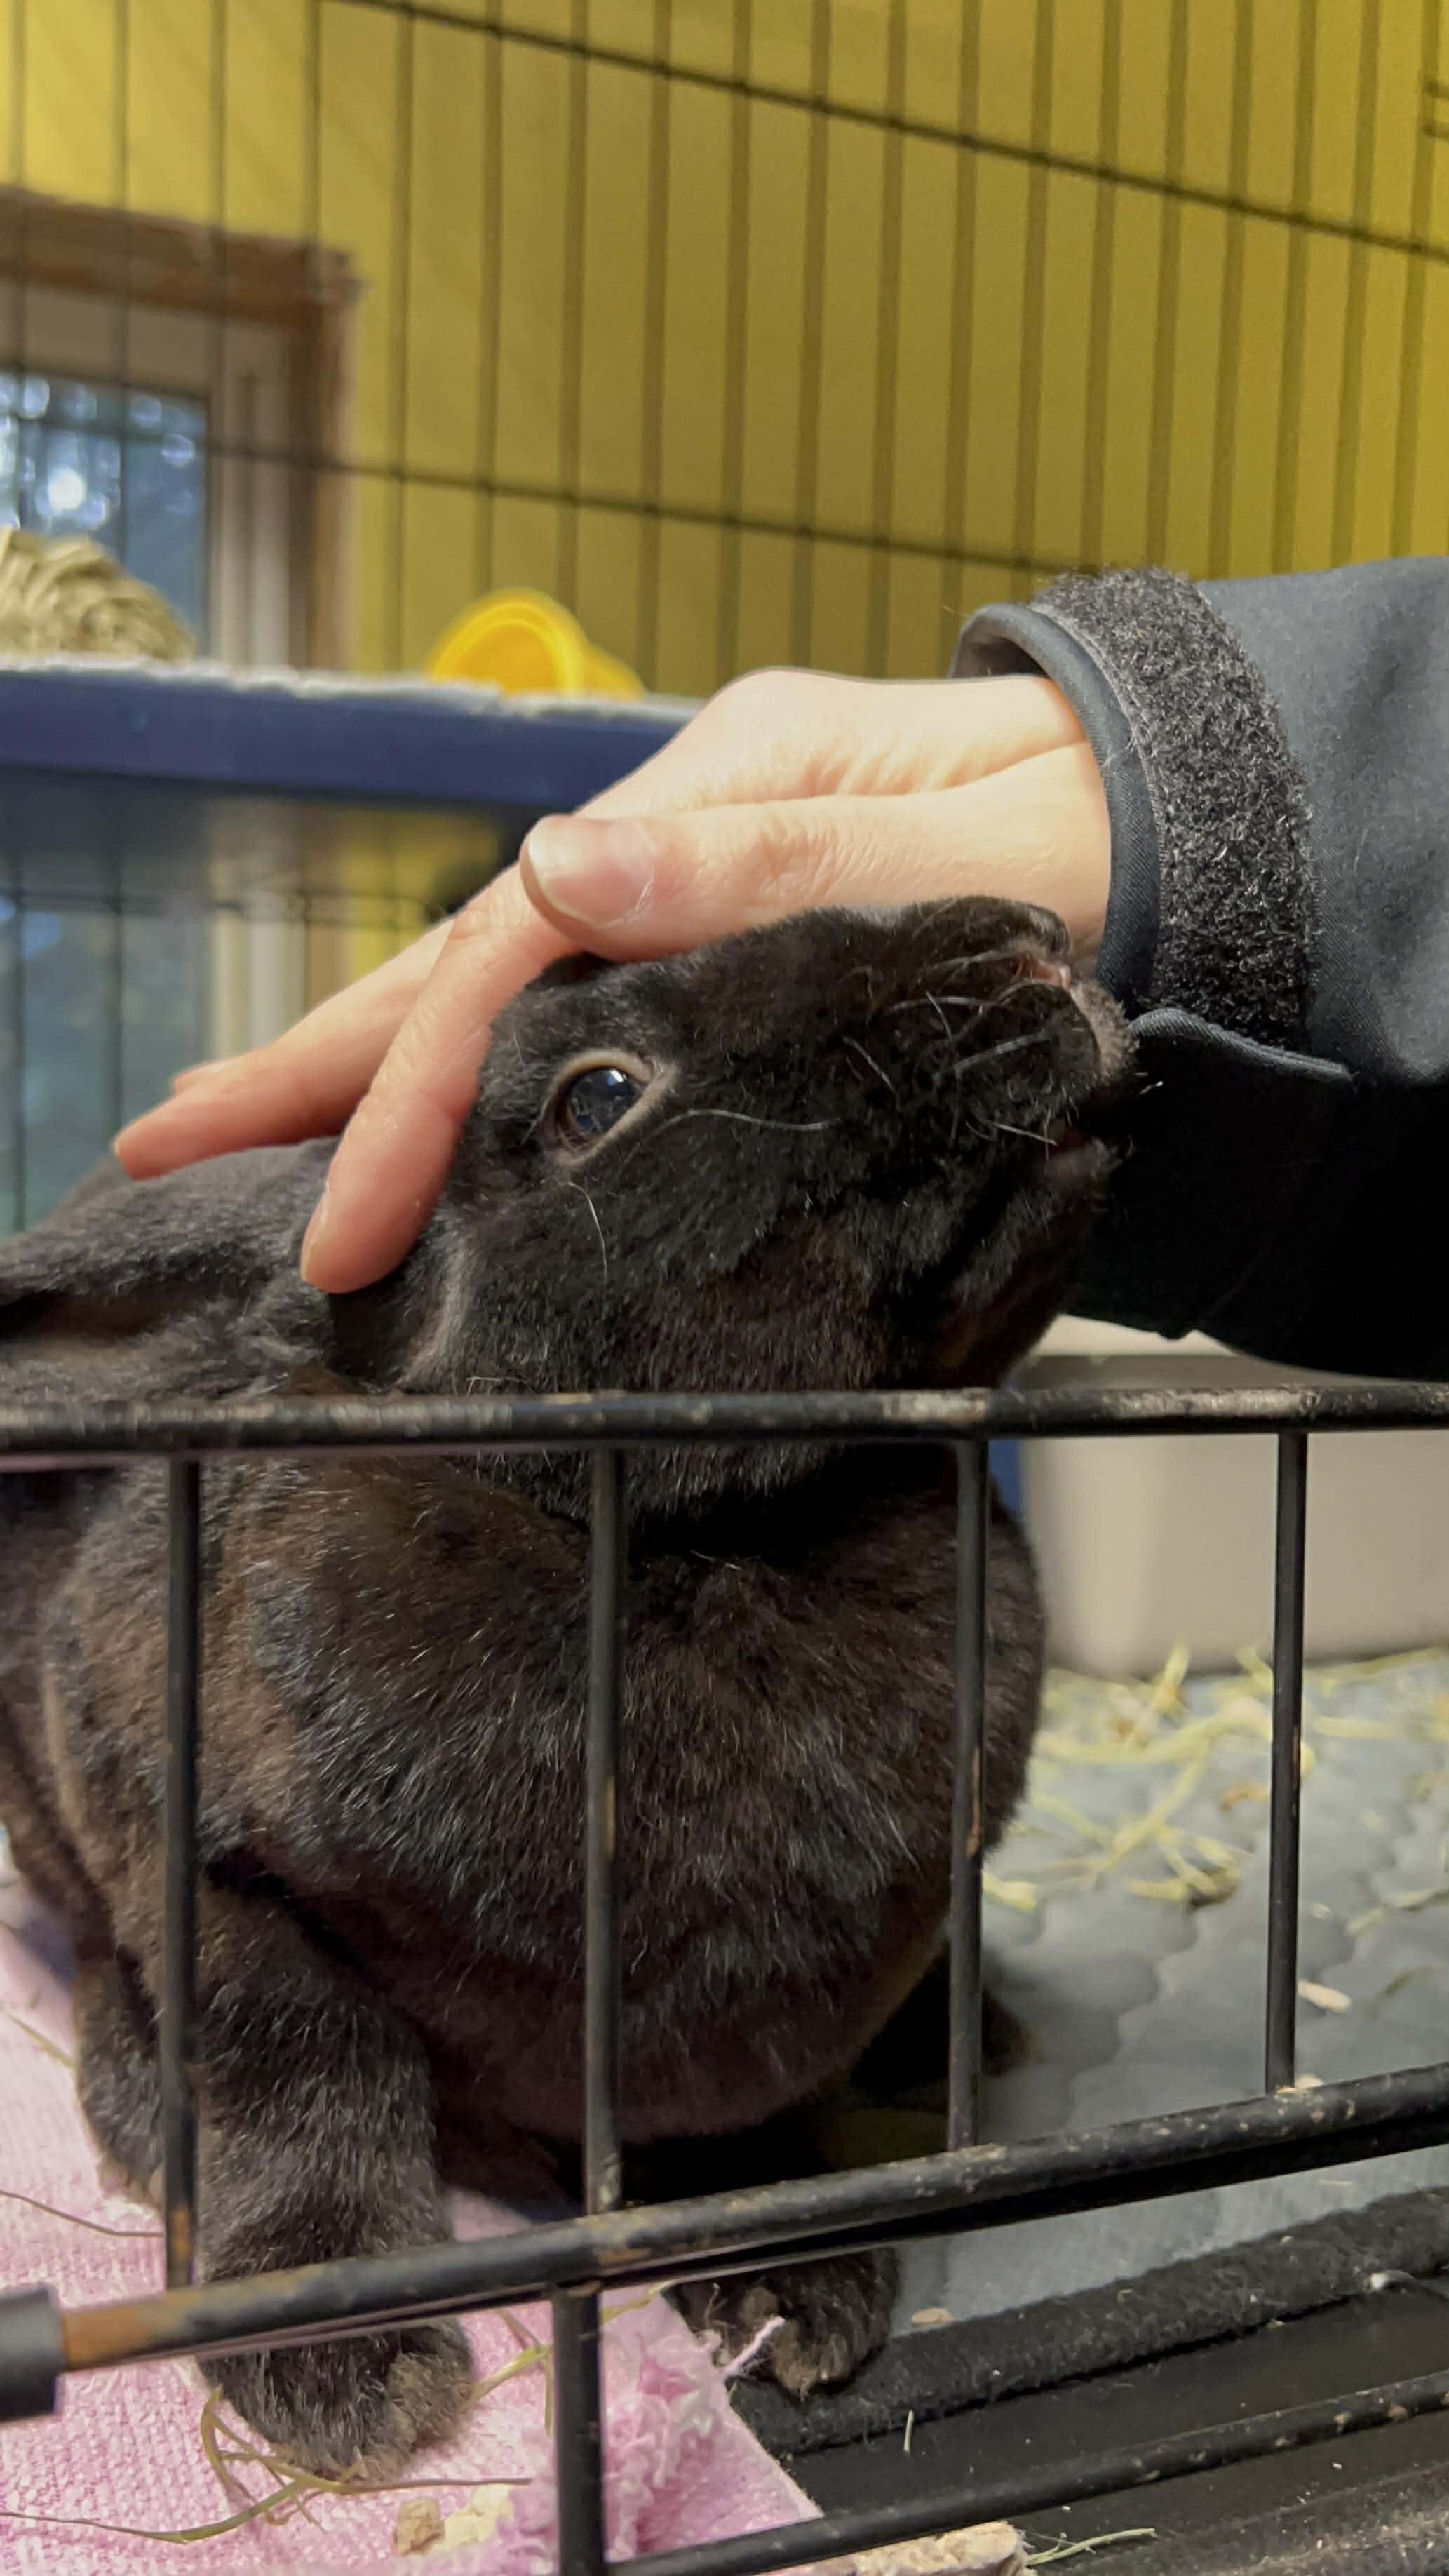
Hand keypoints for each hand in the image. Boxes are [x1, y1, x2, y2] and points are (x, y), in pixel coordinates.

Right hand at [114, 669, 1109, 1291]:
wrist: (1208, 832)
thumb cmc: (1114, 845)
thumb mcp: (970, 851)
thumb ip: (771, 867)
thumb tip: (559, 870)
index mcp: (726, 791)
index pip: (515, 950)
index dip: (410, 1092)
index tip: (340, 1225)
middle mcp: (693, 830)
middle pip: (467, 954)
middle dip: (315, 1058)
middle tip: (165, 1133)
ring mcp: (710, 882)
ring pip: (508, 982)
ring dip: (371, 1059)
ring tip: (246, 1130)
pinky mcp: (742, 946)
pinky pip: (578, 1011)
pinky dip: (480, 1067)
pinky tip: (424, 1113)